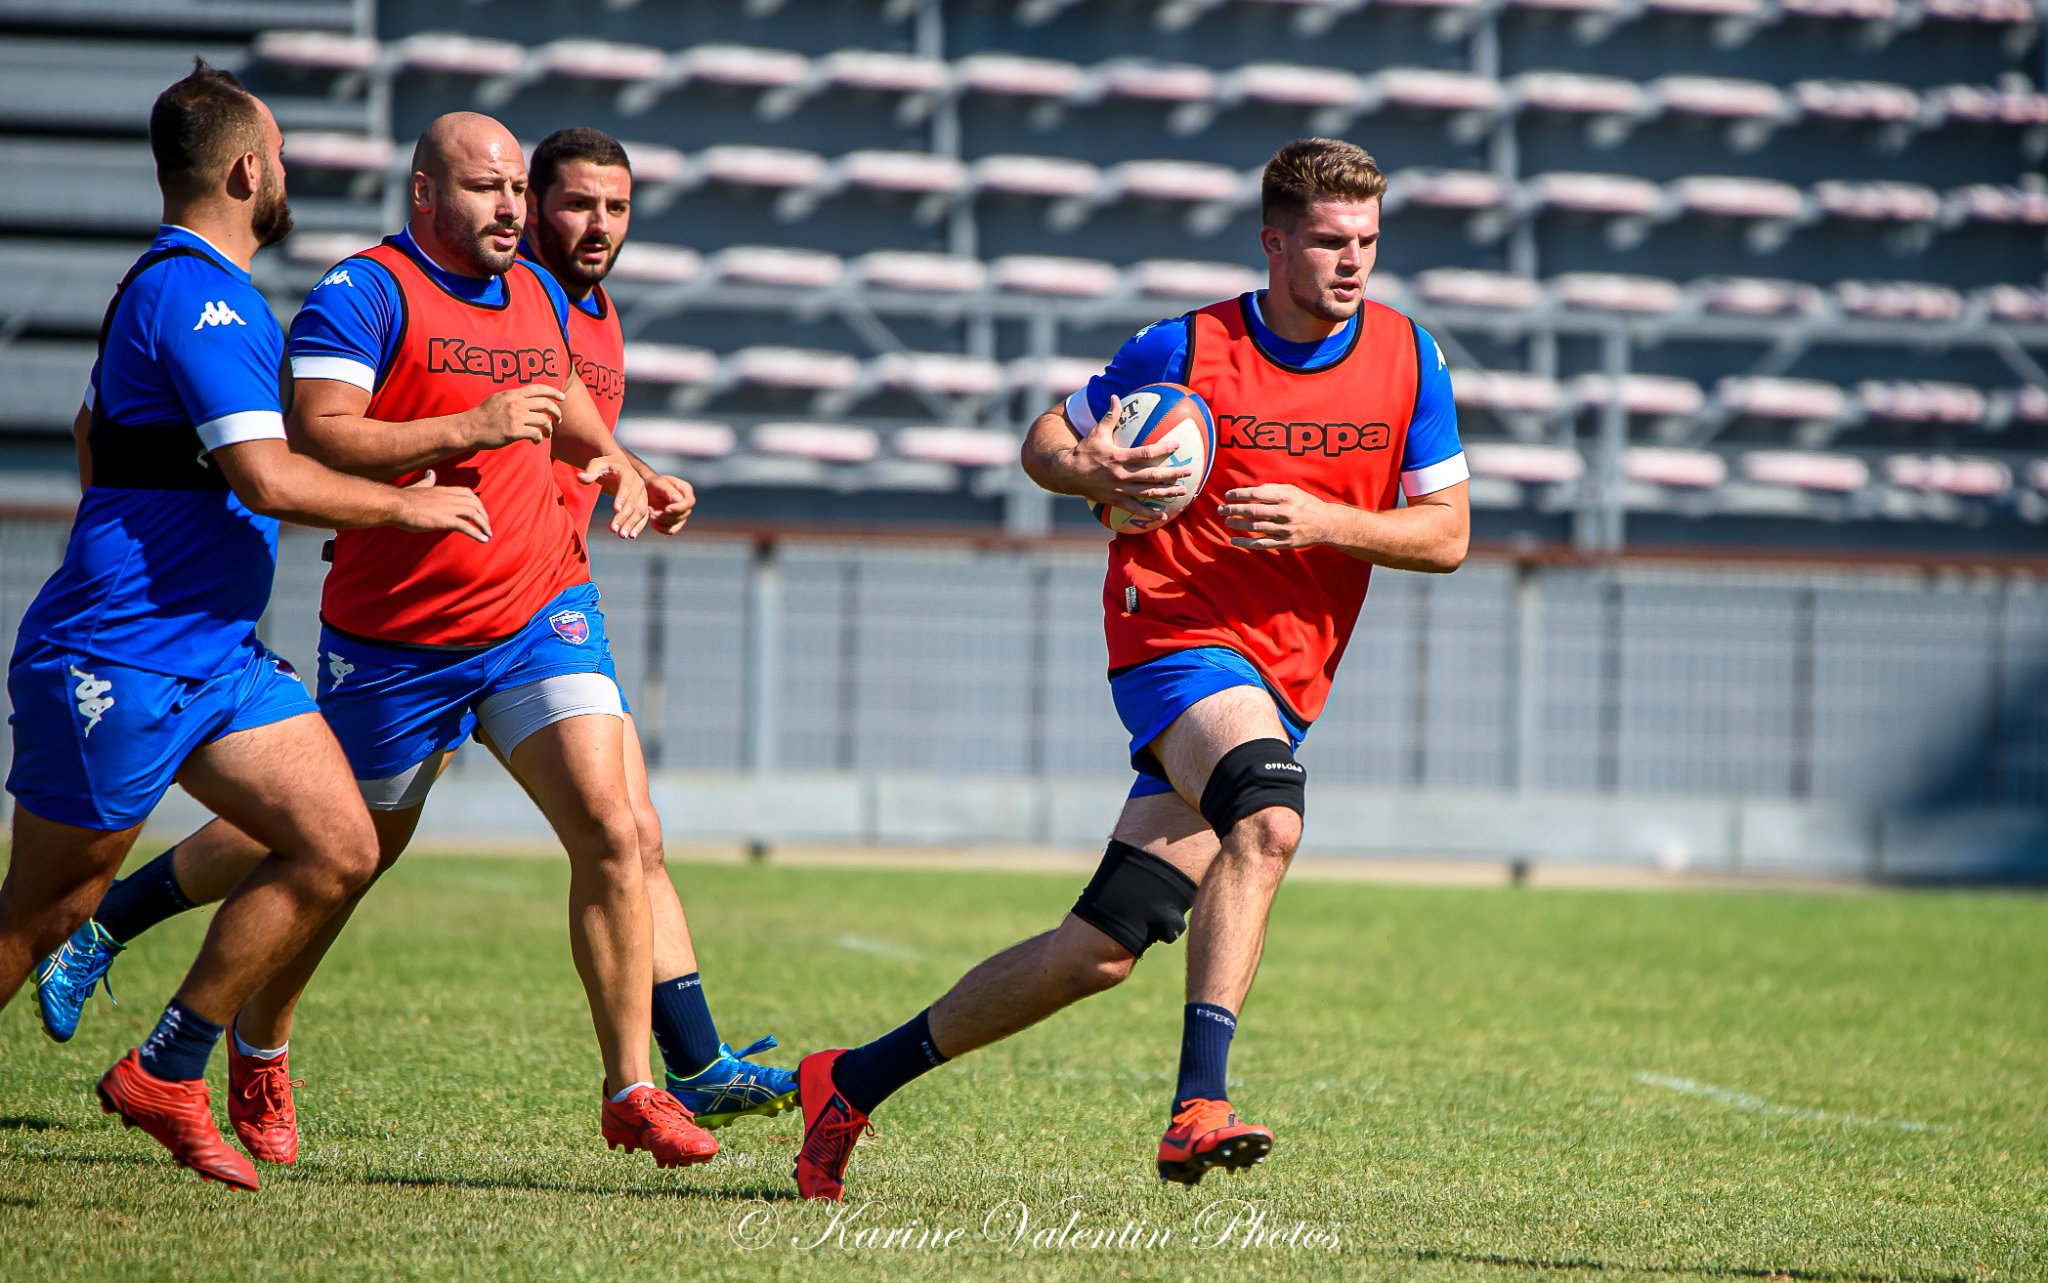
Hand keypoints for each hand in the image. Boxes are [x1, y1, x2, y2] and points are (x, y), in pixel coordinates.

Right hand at [395, 470, 490, 543]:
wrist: (395, 504)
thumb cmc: (402, 499)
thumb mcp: (418, 487)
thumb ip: (426, 482)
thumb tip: (430, 473)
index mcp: (443, 489)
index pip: (466, 492)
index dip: (476, 502)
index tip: (480, 511)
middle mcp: (449, 497)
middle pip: (474, 503)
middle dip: (483, 514)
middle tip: (487, 525)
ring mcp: (449, 507)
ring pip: (474, 514)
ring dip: (484, 525)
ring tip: (488, 534)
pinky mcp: (446, 519)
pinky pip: (467, 526)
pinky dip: (477, 533)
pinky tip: (483, 540)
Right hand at [465, 383, 563, 449]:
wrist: (469, 429)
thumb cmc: (482, 416)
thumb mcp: (497, 399)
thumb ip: (512, 397)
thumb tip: (526, 398)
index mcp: (512, 394)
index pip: (538, 388)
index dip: (554, 392)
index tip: (563, 397)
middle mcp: (516, 403)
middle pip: (546, 404)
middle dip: (557, 413)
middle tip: (559, 420)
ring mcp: (515, 417)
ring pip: (544, 420)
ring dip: (549, 428)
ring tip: (547, 434)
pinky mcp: (514, 431)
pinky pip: (535, 433)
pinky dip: (539, 438)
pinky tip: (536, 441)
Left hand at [579, 454, 649, 537]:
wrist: (616, 465)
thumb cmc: (604, 465)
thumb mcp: (596, 465)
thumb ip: (589, 472)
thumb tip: (580, 477)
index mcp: (628, 473)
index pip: (626, 486)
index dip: (622, 497)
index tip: (615, 510)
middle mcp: (639, 484)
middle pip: (634, 502)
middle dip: (624, 517)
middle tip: (613, 529)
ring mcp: (642, 494)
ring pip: (640, 511)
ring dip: (631, 524)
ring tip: (622, 535)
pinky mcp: (643, 503)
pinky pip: (643, 516)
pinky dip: (638, 526)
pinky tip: (631, 536)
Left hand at [646, 473, 695, 534]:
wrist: (646, 490)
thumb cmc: (653, 483)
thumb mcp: (658, 483)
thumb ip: (668, 490)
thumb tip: (679, 499)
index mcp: (686, 490)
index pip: (689, 502)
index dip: (679, 508)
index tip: (666, 509)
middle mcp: (687, 503)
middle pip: (683, 515)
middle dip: (667, 516)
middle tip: (652, 512)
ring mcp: (682, 514)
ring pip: (677, 524)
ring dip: (662, 522)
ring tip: (650, 514)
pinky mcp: (675, 522)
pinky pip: (671, 531)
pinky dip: (661, 529)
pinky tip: (652, 522)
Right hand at [1067, 394, 1193, 529]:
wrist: (1067, 474)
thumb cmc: (1084, 451)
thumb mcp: (1096, 432)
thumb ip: (1110, 416)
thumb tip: (1116, 396)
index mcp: (1118, 457)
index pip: (1145, 453)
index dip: (1163, 449)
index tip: (1177, 445)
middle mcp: (1121, 475)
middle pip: (1152, 475)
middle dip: (1172, 473)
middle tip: (1189, 471)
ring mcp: (1119, 490)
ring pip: (1147, 493)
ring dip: (1166, 492)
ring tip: (1183, 492)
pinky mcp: (1115, 501)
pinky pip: (1135, 509)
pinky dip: (1149, 514)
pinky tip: (1163, 516)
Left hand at [1219, 483, 1331, 550]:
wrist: (1326, 524)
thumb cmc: (1305, 504)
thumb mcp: (1292, 490)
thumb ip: (1272, 489)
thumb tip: (1250, 490)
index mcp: (1286, 497)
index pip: (1257, 494)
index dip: (1240, 494)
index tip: (1227, 495)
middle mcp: (1285, 512)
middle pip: (1253, 511)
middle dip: (1234, 509)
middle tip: (1221, 509)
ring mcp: (1285, 529)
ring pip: (1255, 527)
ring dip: (1238, 524)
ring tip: (1227, 521)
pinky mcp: (1285, 542)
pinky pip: (1261, 543)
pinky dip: (1246, 542)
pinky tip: (1234, 540)